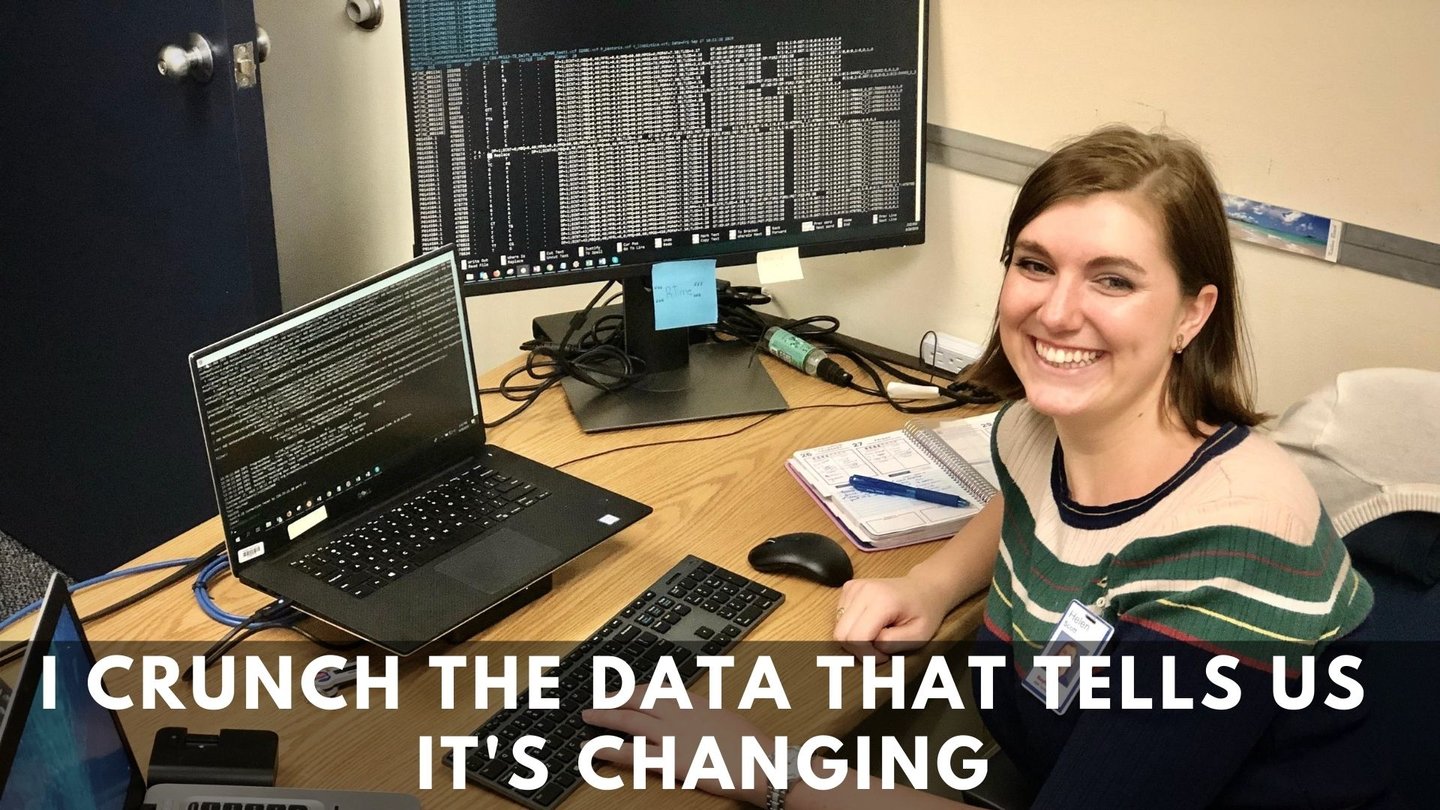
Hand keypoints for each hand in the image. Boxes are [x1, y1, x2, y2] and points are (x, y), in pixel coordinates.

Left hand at [582, 691, 773, 805]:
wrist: (761, 763)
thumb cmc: (749, 745)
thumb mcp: (723, 719)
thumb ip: (702, 715)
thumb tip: (690, 718)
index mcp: (693, 701)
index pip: (655, 689)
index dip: (634, 690)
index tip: (622, 691)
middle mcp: (679, 714)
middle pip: (636, 699)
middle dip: (613, 698)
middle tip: (597, 700)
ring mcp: (672, 736)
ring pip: (629, 720)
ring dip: (605, 716)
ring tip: (589, 716)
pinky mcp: (670, 760)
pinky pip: (633, 754)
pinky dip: (610, 750)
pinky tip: (595, 749)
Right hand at [834, 574, 947, 660]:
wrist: (923, 588)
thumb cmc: (923, 612)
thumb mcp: (919, 635)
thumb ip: (893, 643)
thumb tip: (871, 646)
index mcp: (883, 601)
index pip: (857, 637)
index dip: (867, 655)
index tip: (883, 657)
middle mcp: (864, 590)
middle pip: (841, 634)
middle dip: (858, 649)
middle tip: (879, 650)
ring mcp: (854, 587)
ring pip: (838, 627)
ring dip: (855, 638)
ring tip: (876, 634)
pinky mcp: (849, 588)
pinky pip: (839, 618)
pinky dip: (852, 627)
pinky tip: (869, 623)